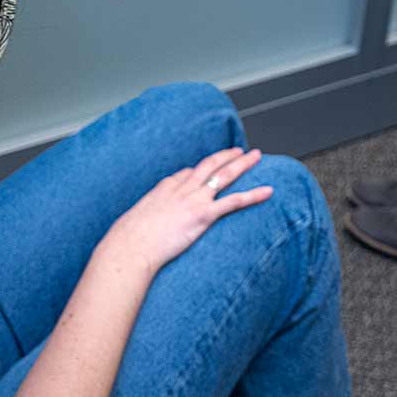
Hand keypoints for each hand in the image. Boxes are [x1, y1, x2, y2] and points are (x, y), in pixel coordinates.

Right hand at [99, 147, 271, 272]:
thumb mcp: (134, 219)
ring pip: (225, 175)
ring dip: (243, 164)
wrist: (131, 246)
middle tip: (240, 150)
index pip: (187, 172)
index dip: (201, 170)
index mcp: (165, 187)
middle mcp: (182, 188)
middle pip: (210, 165)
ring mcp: (195, 199)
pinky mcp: (204, 215)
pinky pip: (234, 201)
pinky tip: (268, 191)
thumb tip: (144, 221)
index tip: (209, 167)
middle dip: (227, 156)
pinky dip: (253, 194)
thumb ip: (145, 215)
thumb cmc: (129, 239)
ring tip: (257, 156)